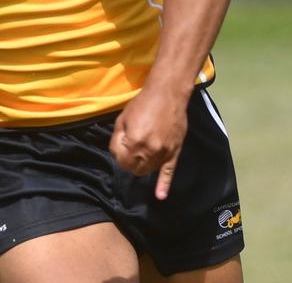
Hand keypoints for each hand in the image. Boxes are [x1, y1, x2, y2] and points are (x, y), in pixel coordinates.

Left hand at [109, 85, 188, 199]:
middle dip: (129, 161)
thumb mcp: (122, 119)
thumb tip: (117, 153)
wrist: (167, 95)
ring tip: (141, 152)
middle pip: (134, 169)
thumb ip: (117, 140)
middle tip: (130, 148)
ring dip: (141, 166)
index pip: (120, 160)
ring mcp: (163, 154)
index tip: (121, 144)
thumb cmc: (141, 104)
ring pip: (147, 171)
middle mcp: (149, 151)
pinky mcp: (174, 153)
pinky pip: (169, 173)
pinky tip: (160, 196)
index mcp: (134, 142)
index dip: (118, 153)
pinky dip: (164, 185)